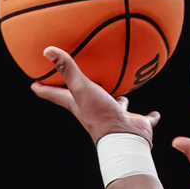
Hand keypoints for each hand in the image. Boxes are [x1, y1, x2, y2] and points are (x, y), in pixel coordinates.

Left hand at [32, 46, 160, 145]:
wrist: (124, 139)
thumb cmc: (100, 115)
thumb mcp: (82, 88)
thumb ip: (67, 68)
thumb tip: (47, 49)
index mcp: (80, 105)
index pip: (58, 95)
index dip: (45, 90)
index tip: (34, 85)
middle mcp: (96, 110)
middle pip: (88, 99)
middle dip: (84, 92)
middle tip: (82, 83)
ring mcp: (116, 117)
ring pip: (117, 104)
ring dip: (119, 99)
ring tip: (120, 91)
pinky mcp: (134, 122)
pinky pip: (144, 118)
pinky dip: (150, 117)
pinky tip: (155, 114)